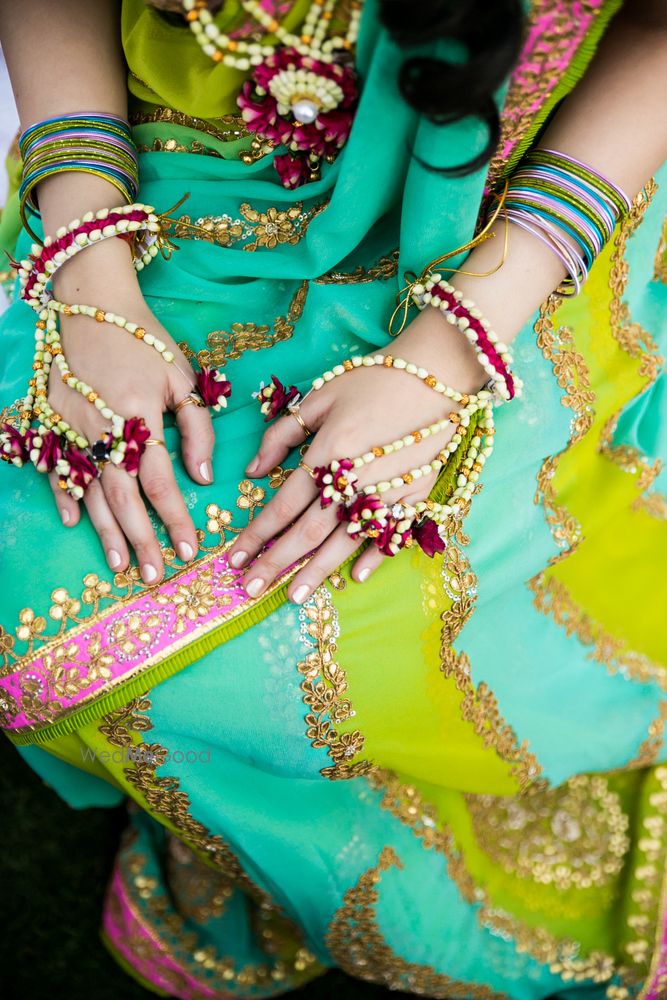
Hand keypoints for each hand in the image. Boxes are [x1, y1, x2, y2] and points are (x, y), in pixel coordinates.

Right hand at [47, 241, 214, 582]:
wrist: (92, 304)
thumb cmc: (145, 340)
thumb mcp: (183, 378)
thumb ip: (197, 428)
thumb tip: (202, 476)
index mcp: (140, 415)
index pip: (161, 480)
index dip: (175, 518)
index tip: (188, 550)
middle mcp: (103, 428)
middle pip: (124, 496)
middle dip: (141, 539)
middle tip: (152, 575)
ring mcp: (72, 427)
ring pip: (91, 490)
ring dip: (105, 531)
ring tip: (119, 564)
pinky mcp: (51, 421)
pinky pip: (56, 467)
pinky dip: (64, 495)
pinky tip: (73, 522)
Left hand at [229, 307, 484, 602]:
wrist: (438, 373)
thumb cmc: (374, 378)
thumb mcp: (320, 397)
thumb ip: (283, 434)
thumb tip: (253, 471)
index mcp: (326, 455)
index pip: (283, 506)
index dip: (257, 535)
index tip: (235, 559)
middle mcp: (354, 481)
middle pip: (308, 532)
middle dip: (277, 563)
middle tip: (252, 589)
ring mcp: (387, 493)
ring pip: (345, 542)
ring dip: (317, 572)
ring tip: (294, 597)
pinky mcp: (416, 495)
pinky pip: (392, 535)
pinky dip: (375, 557)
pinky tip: (356, 577)